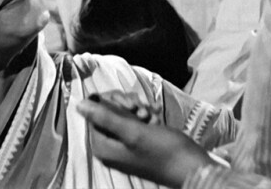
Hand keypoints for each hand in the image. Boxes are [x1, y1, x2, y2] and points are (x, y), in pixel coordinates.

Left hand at [77, 95, 212, 187]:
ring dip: (138, 108)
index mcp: (103, 147)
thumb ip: (104, 117)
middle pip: (108, 111)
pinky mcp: (139, 140)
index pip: (93, 113)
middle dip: (126, 104)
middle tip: (140, 109)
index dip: (109, 102)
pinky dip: (146, 114)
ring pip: (123, 112)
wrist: (191, 166)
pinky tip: (157, 115)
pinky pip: (136, 119)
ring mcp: (125, 143)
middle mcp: (111, 146)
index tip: (129, 103)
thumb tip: (79, 105)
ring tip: (151, 115)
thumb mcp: (133, 132)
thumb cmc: (163, 150)